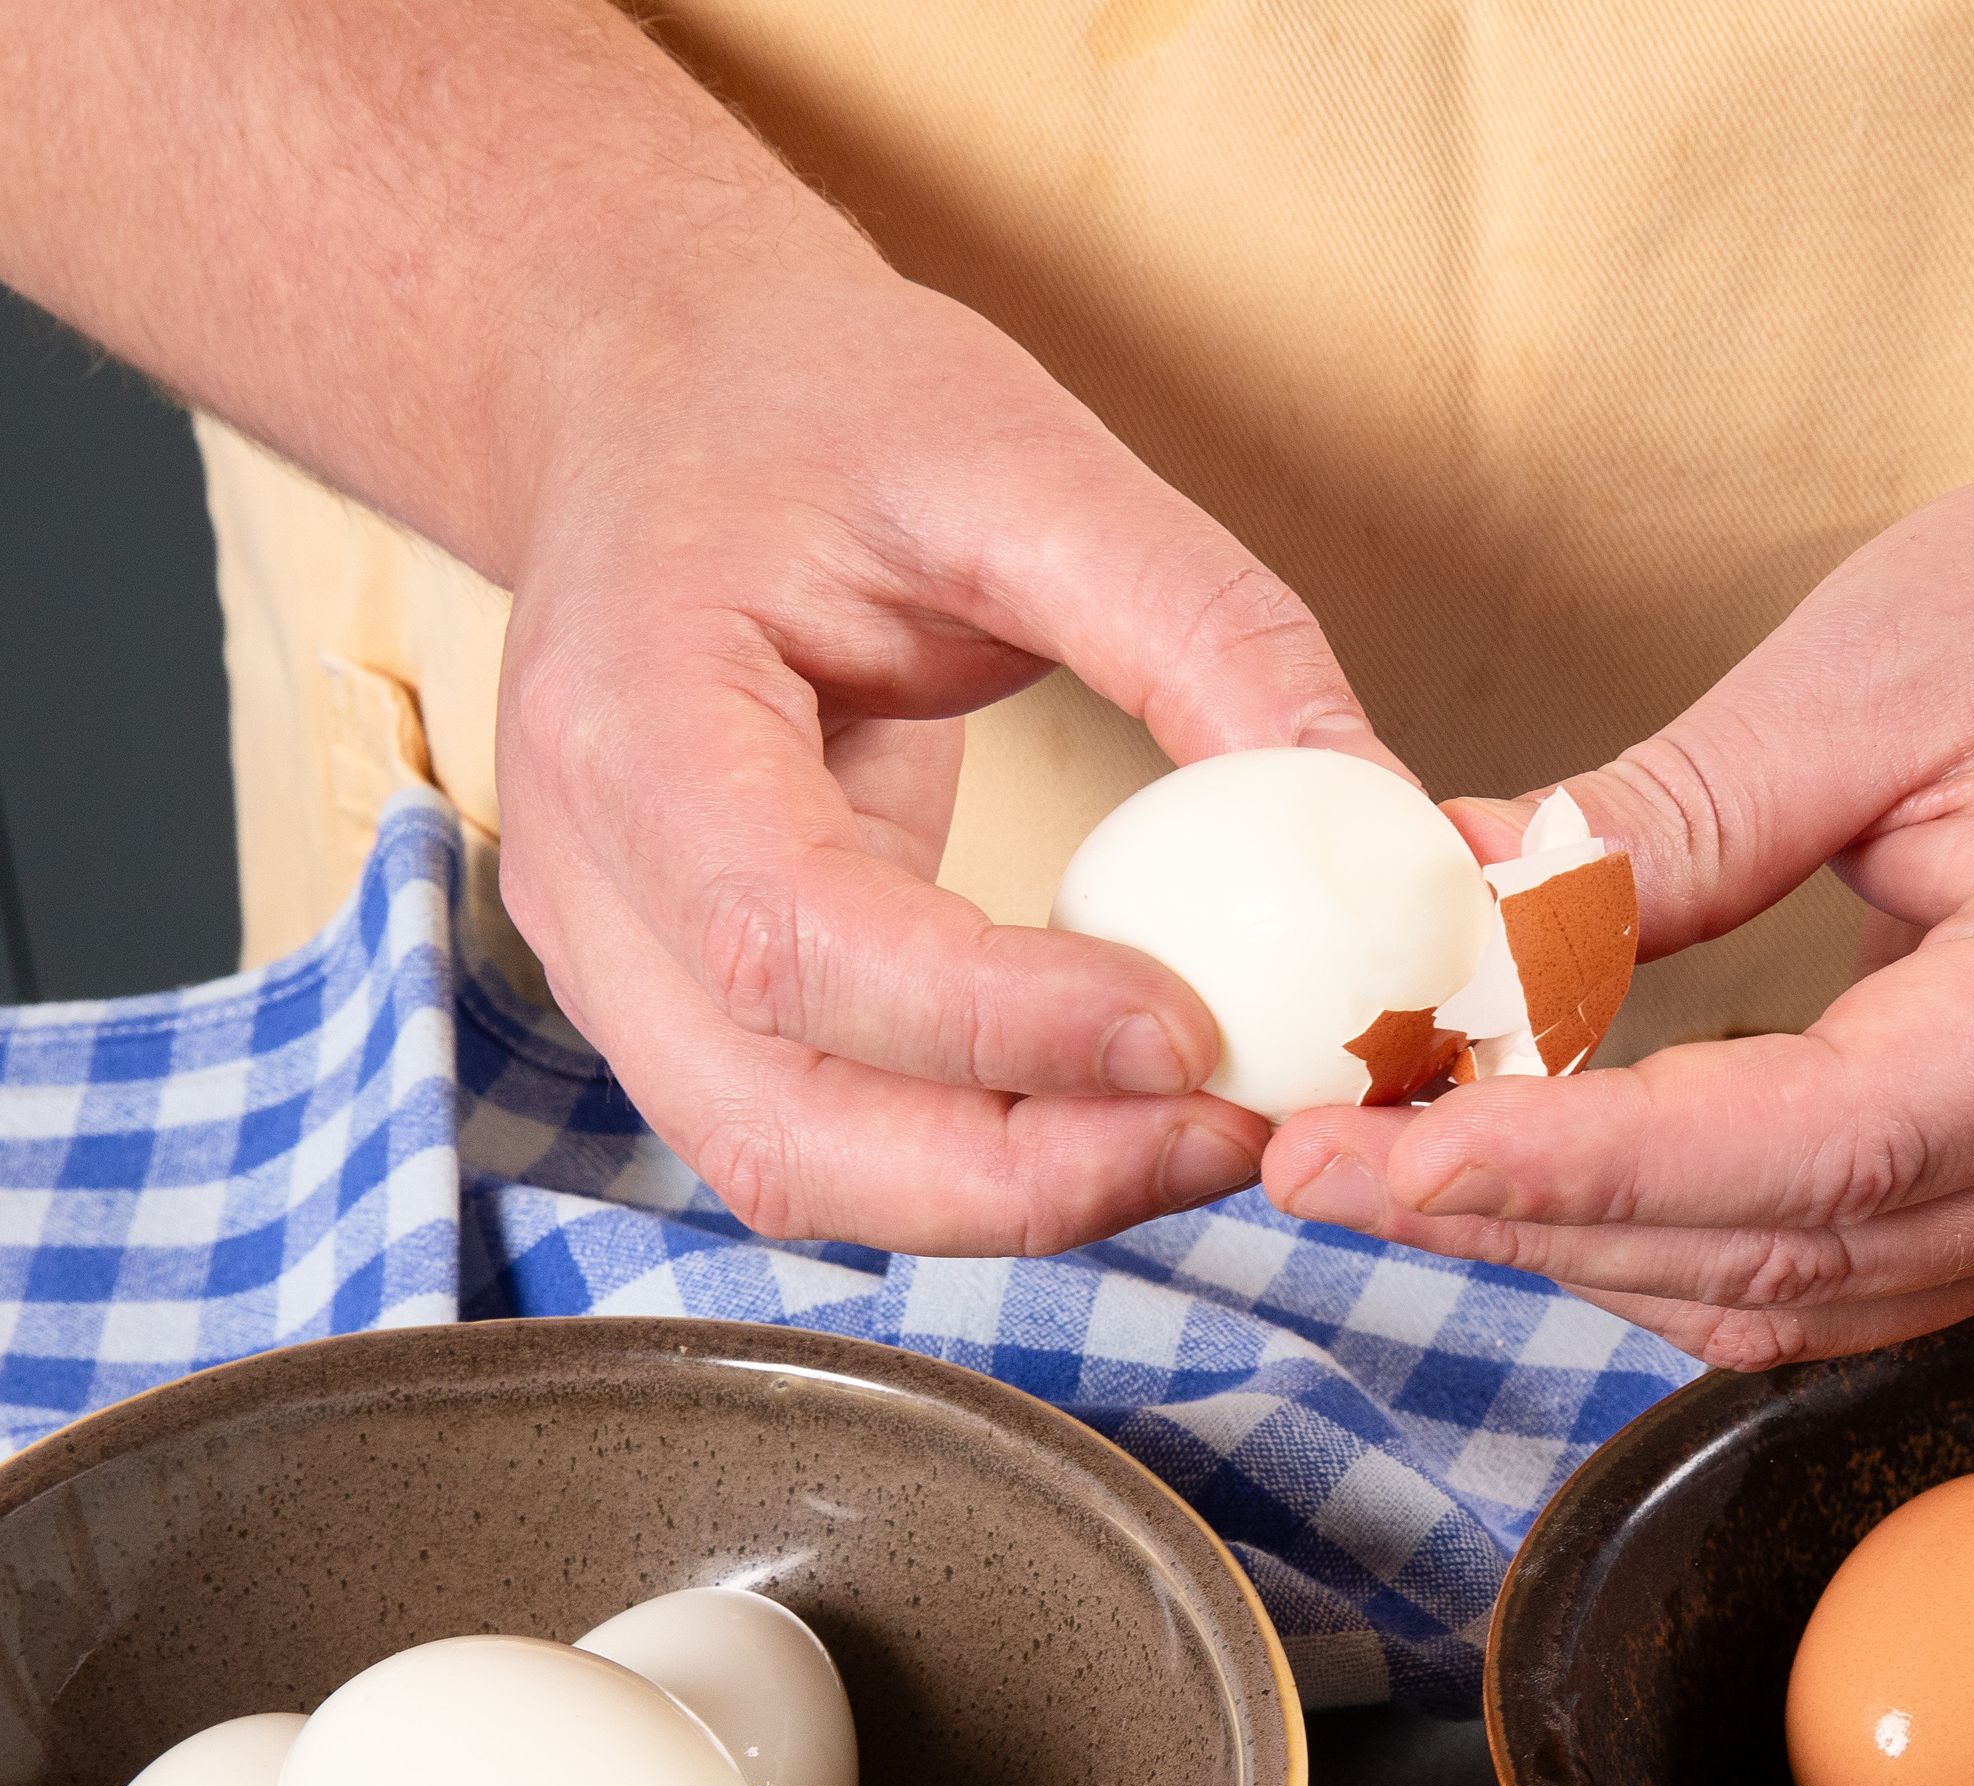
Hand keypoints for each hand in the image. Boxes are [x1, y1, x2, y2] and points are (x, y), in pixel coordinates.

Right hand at [491, 225, 1393, 1253]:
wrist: (650, 400)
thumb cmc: (813, 405)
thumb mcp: (1023, 456)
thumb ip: (1202, 629)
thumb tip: (1386, 820)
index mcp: (629, 711)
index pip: (790, 936)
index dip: (995, 1021)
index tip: (1193, 1028)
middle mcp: (586, 875)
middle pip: (779, 1125)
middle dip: (1025, 1174)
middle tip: (1237, 1131)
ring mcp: (616, 967)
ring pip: (799, 1175)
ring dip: (1015, 1197)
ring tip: (1204, 1132)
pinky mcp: (689, 1010)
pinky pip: (831, 1144)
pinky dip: (983, 1162)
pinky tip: (1122, 1108)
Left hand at [1259, 437, 1973, 1366]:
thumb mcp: (1880, 665)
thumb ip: (1670, 821)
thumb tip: (1446, 910)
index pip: (1807, 1151)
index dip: (1580, 1170)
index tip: (1387, 1158)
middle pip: (1776, 1258)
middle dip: (1526, 1222)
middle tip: (1320, 1161)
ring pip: (1785, 1301)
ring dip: (1579, 1246)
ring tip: (1395, 1161)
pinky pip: (1825, 1275)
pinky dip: (1665, 1235)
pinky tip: (1535, 1169)